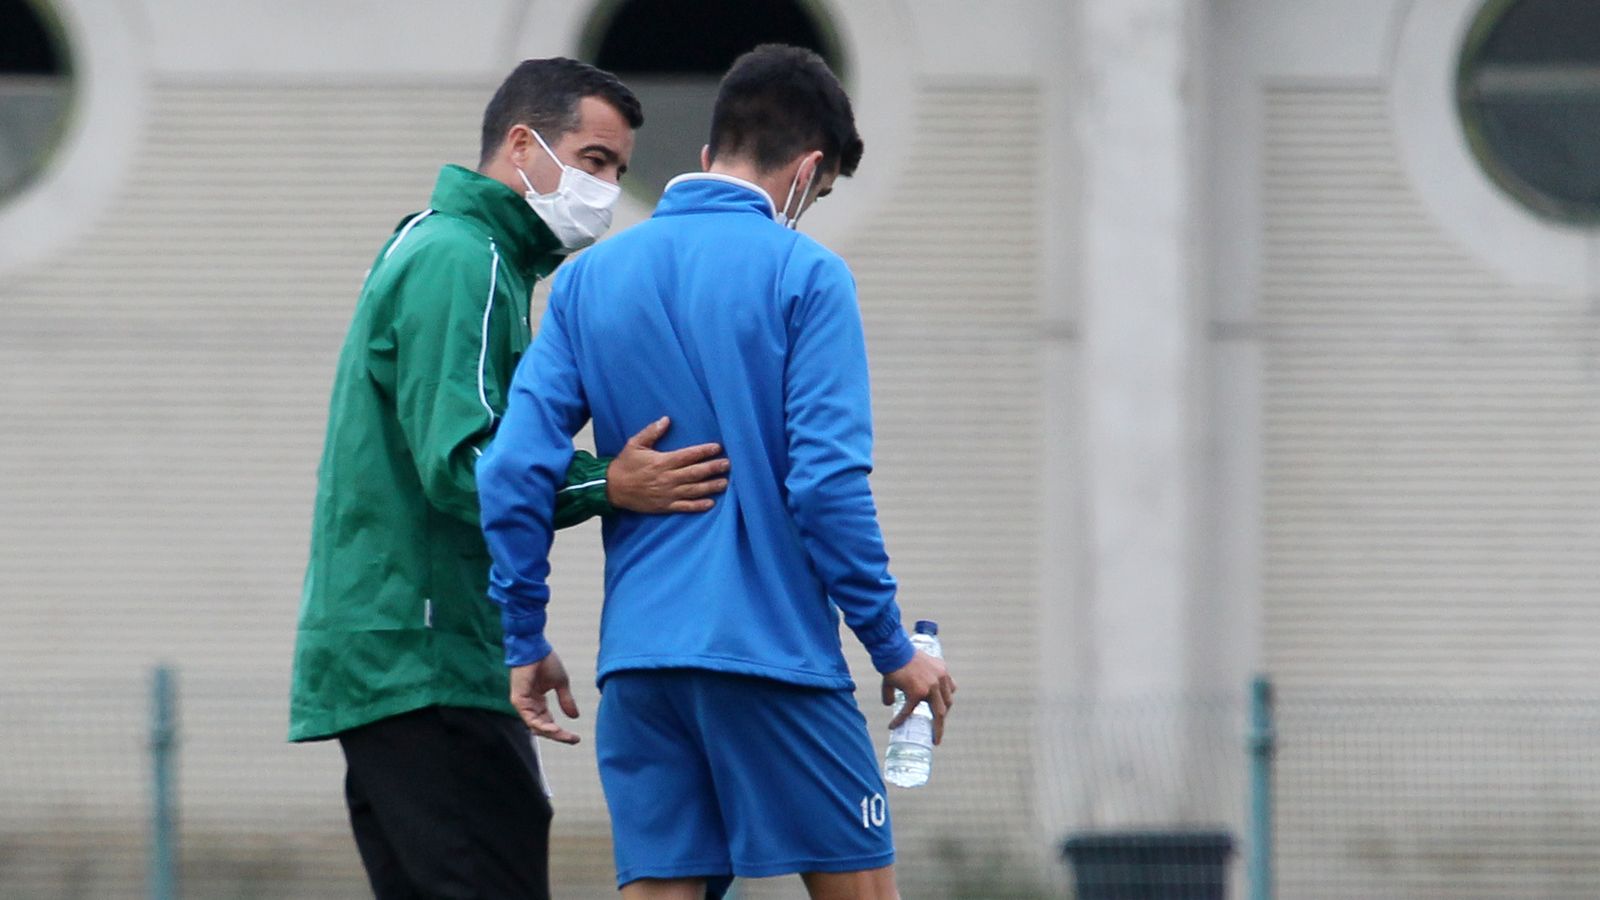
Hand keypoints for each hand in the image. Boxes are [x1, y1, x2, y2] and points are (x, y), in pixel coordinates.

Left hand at [509, 650, 580, 744]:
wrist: (535, 648)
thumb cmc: (545, 661)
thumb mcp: (561, 684)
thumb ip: (566, 700)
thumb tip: (575, 717)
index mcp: (537, 702)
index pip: (548, 722)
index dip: (561, 732)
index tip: (576, 738)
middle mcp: (529, 705)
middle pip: (542, 728)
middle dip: (558, 735)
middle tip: (573, 739)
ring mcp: (523, 704)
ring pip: (536, 726)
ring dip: (551, 732)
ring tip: (563, 735)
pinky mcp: (518, 700)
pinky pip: (529, 718)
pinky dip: (542, 725)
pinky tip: (553, 729)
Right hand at [606, 416, 729, 513]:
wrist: (611, 488)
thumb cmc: (624, 465)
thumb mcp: (634, 444)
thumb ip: (651, 432)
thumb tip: (666, 419)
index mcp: (662, 462)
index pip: (688, 455)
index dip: (704, 451)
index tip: (717, 447)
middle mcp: (667, 478)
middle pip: (695, 473)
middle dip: (713, 468)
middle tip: (728, 464)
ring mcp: (667, 494)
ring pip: (694, 490)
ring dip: (710, 486)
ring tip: (725, 482)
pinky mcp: (664, 506)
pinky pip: (684, 507)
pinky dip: (698, 506)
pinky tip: (710, 503)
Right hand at [882, 650, 956, 744]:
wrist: (892, 648)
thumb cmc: (898, 655)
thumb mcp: (910, 666)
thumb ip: (905, 684)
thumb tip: (888, 704)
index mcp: (941, 670)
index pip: (950, 689)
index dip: (945, 701)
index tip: (942, 712)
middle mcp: (940, 678)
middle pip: (948, 703)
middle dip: (943, 718)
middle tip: (938, 730)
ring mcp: (930, 686)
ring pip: (938, 712)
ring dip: (937, 727)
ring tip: (934, 738)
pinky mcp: (917, 692)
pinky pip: (909, 710)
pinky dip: (900, 719)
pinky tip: (893, 725)